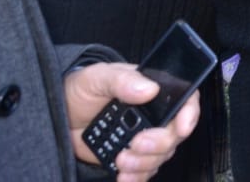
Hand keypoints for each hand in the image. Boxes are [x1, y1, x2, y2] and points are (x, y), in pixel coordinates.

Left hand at [66, 62, 199, 181]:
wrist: (59, 115)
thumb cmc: (81, 89)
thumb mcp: (99, 77)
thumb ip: (122, 80)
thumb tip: (148, 89)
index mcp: (154, 90)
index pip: (185, 100)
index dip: (190, 114)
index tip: (181, 127)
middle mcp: (154, 115)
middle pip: (174, 134)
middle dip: (159, 144)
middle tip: (135, 144)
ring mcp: (143, 137)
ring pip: (161, 156)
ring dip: (144, 163)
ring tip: (120, 160)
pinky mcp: (131, 156)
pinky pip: (144, 172)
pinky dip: (137, 178)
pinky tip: (124, 177)